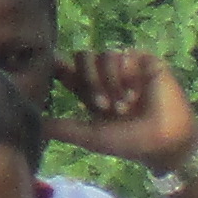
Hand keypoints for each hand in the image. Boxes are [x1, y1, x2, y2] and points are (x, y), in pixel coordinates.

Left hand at [51, 48, 197, 171]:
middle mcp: (107, 76)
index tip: (49, 64)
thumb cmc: (129, 143)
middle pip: (82, 57)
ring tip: (124, 106)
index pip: (68, 69)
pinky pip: (124, 54)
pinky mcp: (145, 62)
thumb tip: (33, 126)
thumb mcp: (90, 137)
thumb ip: (63, 128)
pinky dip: (125, 75)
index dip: (58, 64)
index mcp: (91, 91)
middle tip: (103, 107)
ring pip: (103, 55)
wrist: (164, 143)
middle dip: (90, 81)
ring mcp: (126, 67)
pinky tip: (136, 94)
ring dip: (110, 82)